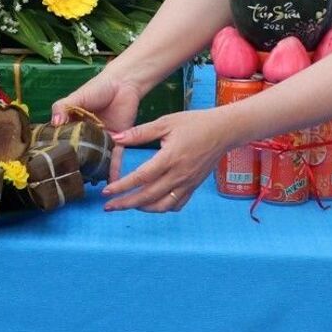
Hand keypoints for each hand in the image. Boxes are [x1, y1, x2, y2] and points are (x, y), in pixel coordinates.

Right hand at [51, 73, 144, 180]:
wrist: (124, 83)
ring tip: (85, 185)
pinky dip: (113, 169)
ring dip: (92, 171)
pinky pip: (115, 157)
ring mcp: (102, 139)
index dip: (57, 150)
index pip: (63, 139)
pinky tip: (111, 183)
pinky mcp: (118, 141)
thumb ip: (63, 107)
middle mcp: (87, 134)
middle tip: (67, 179)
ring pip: (96, 157)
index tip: (49, 164)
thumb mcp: (76, 96)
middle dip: (75, 165)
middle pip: (80, 152)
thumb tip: (55, 123)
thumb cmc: (98, 88)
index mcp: (74, 123)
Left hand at [99, 108, 237, 212]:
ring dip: (143, 209)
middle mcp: (179, 175)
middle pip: (148, 197)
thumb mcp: (166, 122)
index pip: (141, 177)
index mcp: (170, 158)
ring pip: (162, 205)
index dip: (122, 186)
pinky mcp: (194, 186)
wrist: (224, 130)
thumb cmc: (195, 123)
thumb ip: (140, 132)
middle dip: (126, 204)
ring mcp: (187, 183)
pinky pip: (177, 204)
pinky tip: (151, 204)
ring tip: (128, 205)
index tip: (107, 192)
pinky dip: (162, 208)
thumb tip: (116, 137)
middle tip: (109, 206)